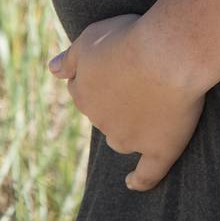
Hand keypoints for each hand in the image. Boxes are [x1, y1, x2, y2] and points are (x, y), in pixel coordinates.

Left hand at [48, 13, 206, 190]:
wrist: (166, 54)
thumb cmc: (130, 39)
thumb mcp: (91, 37)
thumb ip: (71, 57)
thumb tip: (52, 70)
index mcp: (83, 93)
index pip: (82, 87)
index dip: (98, 77)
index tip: (115, 65)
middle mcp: (101, 120)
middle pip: (102, 114)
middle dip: (114, 101)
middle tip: (137, 78)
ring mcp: (130, 137)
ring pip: (121, 139)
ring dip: (126, 130)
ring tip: (145, 114)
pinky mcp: (160, 148)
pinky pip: (148, 173)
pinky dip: (140, 181)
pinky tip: (132, 183)